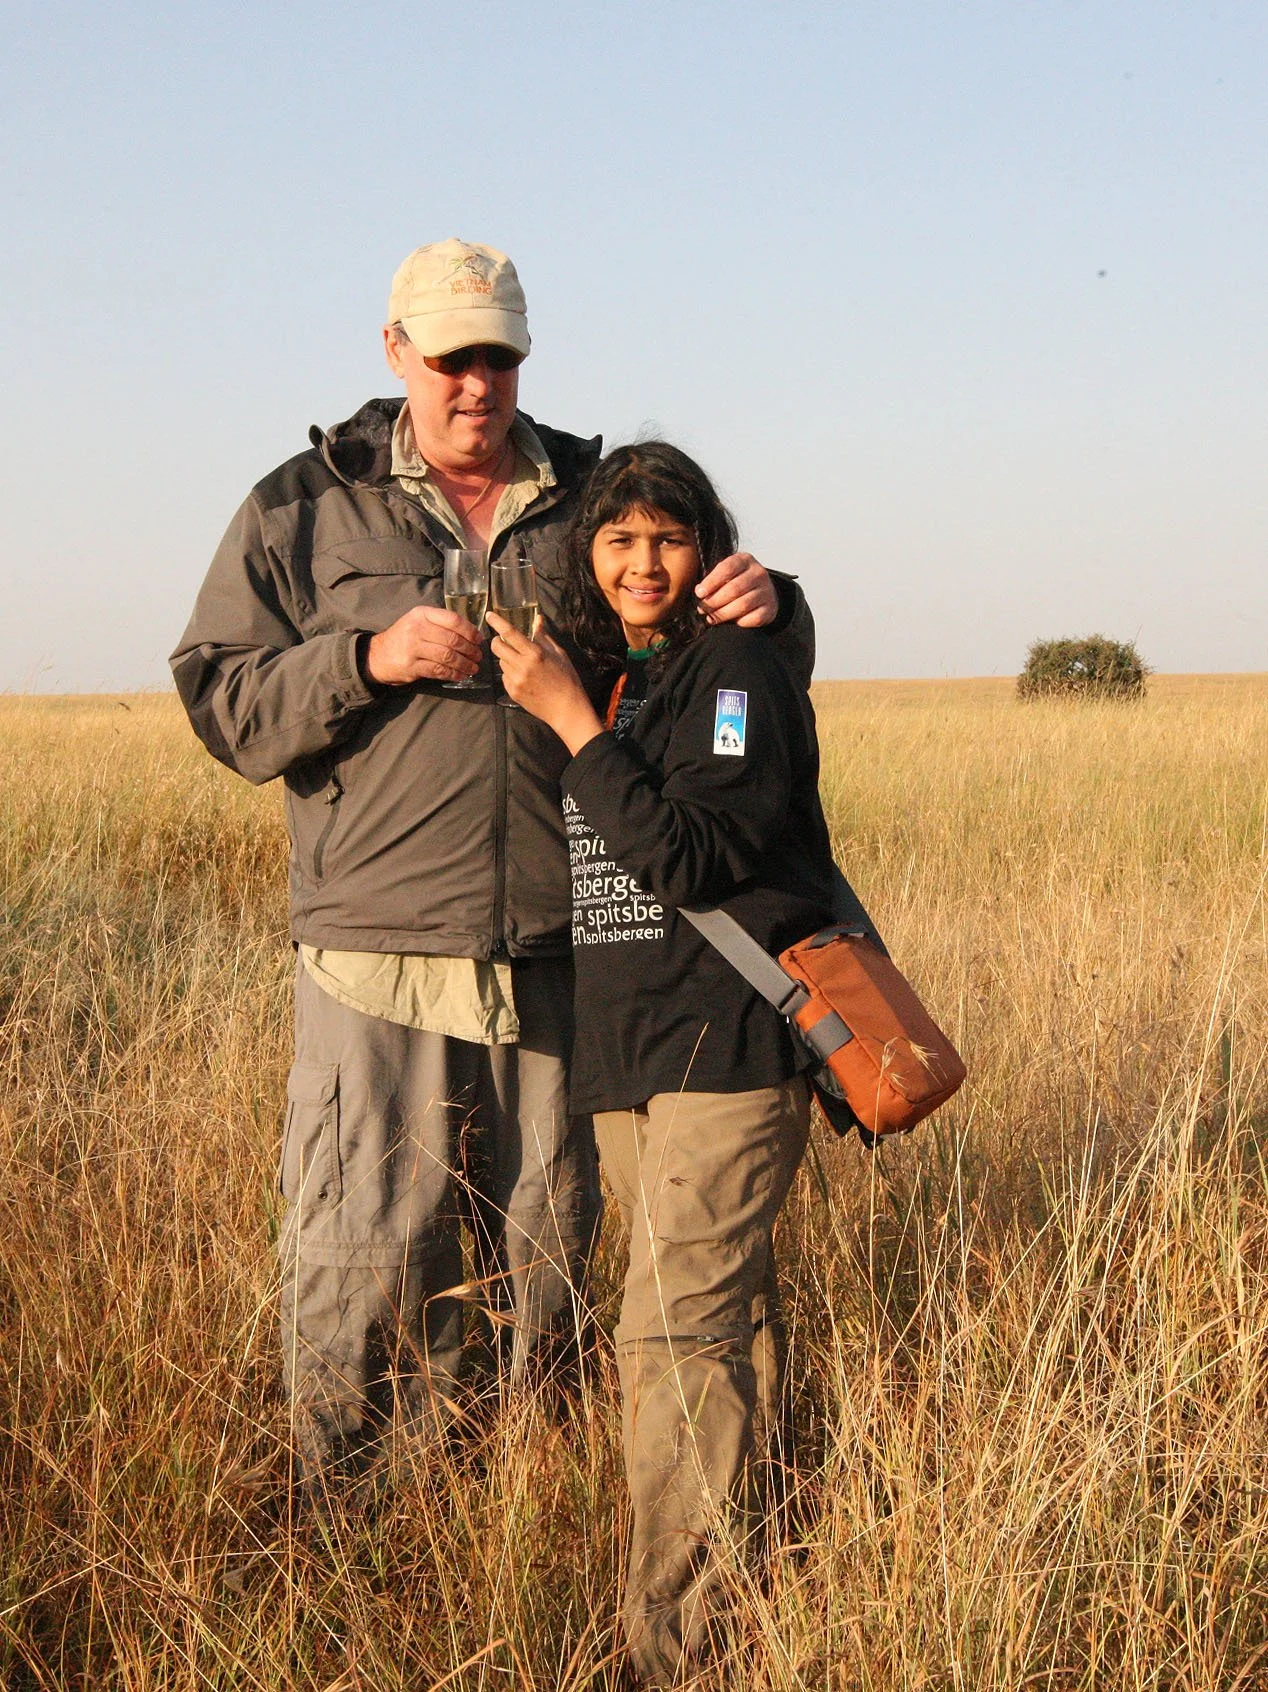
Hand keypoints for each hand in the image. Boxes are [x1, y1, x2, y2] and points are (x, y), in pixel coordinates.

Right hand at [366, 606, 483, 684]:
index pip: (453, 620)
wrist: (377, 655)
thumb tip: (470, 632)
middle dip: (470, 650)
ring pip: (448, 656)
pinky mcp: (411, 666)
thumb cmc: (404, 637)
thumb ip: (439, 623)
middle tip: (478, 656)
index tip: (478, 639)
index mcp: (422, 614)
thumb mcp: (417, 621)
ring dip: (464, 664)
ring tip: (473, 668)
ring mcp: (413, 648)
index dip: (470, 631)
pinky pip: (438, 670)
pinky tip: (460, 676)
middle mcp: (417, 629)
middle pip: (453, 640)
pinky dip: (453, 674)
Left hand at [487, 613, 603, 754]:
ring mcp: (515, 680)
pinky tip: (523, 677)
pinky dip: (510, 673)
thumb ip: (544, 636)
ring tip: (521, 663)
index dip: (497, 622)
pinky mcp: (512, 692)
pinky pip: (504, 676)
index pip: (510, 633)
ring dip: (506, 658)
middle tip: (504, 641)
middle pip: (497, 647)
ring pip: (501, 662)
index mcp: (535, 654)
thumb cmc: (567, 679)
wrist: (566, 709)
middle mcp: (522, 666)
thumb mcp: (559, 654)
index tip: (489, 615)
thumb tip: (537, 619)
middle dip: (497, 641)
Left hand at [695, 552, 777, 627]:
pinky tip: (730, 621)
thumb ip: (713, 580)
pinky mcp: (770, 608)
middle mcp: (759, 573)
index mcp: (745, 560)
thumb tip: (700, 593)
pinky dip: (739, 622)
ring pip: (742, 605)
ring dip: (723, 613)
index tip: (699, 593)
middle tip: (703, 609)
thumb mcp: (726, 574)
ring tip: (712, 617)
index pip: (727, 569)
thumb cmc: (737, 582)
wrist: (762, 592)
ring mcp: (767, 591)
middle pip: (734, 589)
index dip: (711, 582)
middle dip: (714, 601)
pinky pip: (753, 618)